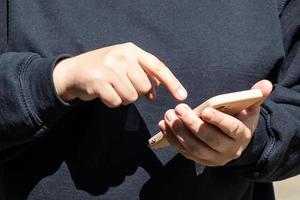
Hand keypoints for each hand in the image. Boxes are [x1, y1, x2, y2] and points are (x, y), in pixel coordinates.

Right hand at [53, 42, 186, 106]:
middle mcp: (122, 56)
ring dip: (124, 99)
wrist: (74, 71)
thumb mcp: (124, 67)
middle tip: (122, 87)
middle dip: (136, 93)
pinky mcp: (98, 81)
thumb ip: (142, 76)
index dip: (171, 82)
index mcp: (131, 50)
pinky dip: (112, 103)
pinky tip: (104, 94)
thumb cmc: (104, 70)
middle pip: (144, 87)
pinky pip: (117, 102)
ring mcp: (109, 67)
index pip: (157, 67)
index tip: (182, 95)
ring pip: (131, 97)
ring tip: (112, 90)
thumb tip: (155, 93)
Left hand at [159, 80, 272, 165]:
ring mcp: (213, 158)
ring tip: (169, 115)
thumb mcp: (250, 109)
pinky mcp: (199, 160)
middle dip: (192, 124)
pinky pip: (184, 151)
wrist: (234, 143)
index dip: (219, 120)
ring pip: (194, 148)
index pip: (231, 129)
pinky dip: (172, 139)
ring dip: (179, 132)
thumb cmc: (240, 121)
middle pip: (209, 139)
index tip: (205, 110)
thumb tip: (265, 84)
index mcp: (242, 135)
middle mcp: (228, 150)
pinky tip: (164, 125)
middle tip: (179, 109)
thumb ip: (256, 97)